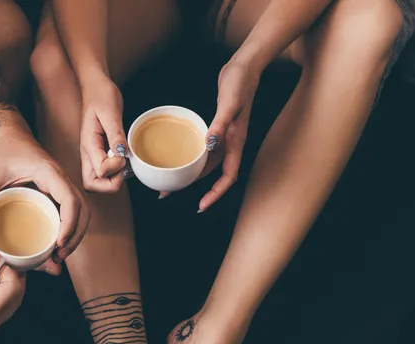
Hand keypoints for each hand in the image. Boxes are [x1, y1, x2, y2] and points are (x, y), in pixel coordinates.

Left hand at [0, 129, 88, 262]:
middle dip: (76, 235)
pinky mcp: (61, 191)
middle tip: (59, 255)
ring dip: (77, 234)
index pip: (70, 200)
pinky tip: (59, 243)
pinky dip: (72, 227)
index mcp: (50, 173)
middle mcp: (63, 179)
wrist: (14, 139)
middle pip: (83, 209)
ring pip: (83, 211)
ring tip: (60, 254)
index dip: (69, 223)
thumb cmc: (6, 154)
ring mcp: (64, 185)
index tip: (59, 242)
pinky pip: (75, 210)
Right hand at [79, 76, 129, 192]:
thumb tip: (122, 155)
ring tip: (123, 163)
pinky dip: (114, 174)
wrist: (96, 88)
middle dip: (110, 184)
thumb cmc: (102, 96)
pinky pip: (102, 174)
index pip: (100, 171)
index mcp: (89, 144)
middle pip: (92, 185)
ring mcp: (91, 156)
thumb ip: (116, 135)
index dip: (116, 168)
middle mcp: (87, 154)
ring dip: (112, 180)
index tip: (123, 153)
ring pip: (96, 183)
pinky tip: (122, 159)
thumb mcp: (111, 112)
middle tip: (123, 168)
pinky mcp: (98, 154)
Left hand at [156, 56, 260, 207]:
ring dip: (190, 173)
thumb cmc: (240, 83)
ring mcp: (224, 136)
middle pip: (213, 175)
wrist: (244, 66)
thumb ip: (220, 125)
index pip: (228, 177)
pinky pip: (204, 149)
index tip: (201, 205)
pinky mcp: (218, 128)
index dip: (216, 193)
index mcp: (236, 142)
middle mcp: (230, 143)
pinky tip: (178, 157)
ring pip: (207, 163)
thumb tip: (209, 145)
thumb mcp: (230, 104)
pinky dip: (192, 156)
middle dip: (195, 188)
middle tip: (169, 193)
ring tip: (169, 181)